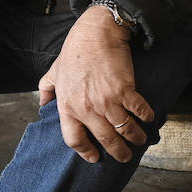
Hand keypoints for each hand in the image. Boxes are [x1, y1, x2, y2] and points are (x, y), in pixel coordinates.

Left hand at [38, 6, 151, 162]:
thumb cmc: (75, 51)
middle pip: (104, 139)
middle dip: (117, 152)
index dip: (86, 152)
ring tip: (140, 141)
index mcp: (68, 106)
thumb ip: (46, 90)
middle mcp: (87, 108)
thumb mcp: (53, 72)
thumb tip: (42, 104)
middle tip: (124, 157)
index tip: (95, 157)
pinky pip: (138, 110)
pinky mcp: (125, 89)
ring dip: (134, 138)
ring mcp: (107, 100)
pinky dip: (145, 117)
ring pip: (124, 129)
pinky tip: (148, 118)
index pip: (74, 139)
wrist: (96, 33)